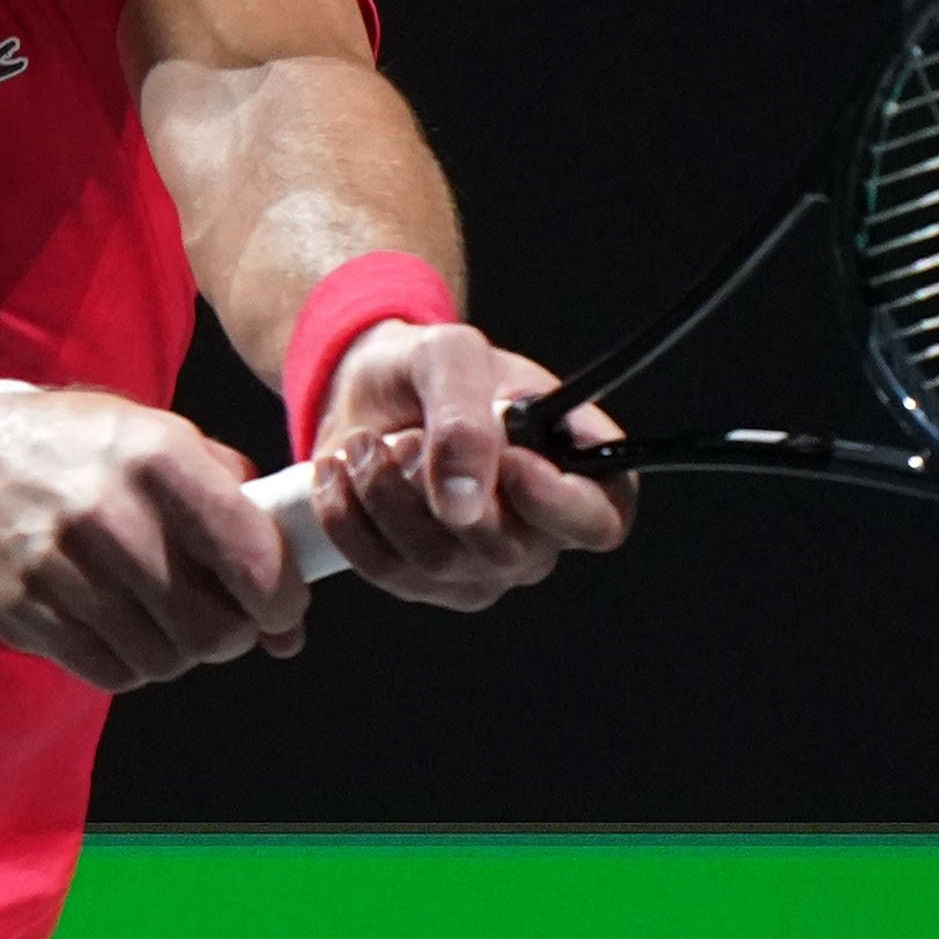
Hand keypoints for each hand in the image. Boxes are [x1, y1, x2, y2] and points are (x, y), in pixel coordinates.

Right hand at [0, 390, 308, 690]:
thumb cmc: (94, 453)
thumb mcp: (169, 442)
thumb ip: (241, 514)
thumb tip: (289, 624)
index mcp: (159, 458)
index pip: (252, 558)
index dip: (280, 599)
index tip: (279, 607)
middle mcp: (109, 512)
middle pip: (211, 629)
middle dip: (231, 634)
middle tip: (220, 616)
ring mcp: (60, 565)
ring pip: (163, 661)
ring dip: (178, 650)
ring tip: (163, 615)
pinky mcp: (23, 608)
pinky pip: (111, 673)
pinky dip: (130, 663)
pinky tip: (121, 626)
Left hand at [306, 322, 633, 608]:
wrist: (370, 392)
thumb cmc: (431, 369)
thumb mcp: (450, 356)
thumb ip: (465, 416)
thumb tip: (463, 503)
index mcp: (579, 470)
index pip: (600, 520)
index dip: (560, 505)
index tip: (511, 463)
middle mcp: (540, 532)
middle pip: (506, 550)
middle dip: (436, 487)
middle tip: (402, 436)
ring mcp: (484, 566)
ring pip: (437, 564)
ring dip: (383, 495)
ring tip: (364, 445)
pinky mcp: (425, 582)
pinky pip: (386, 572)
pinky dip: (347, 517)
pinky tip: (338, 474)